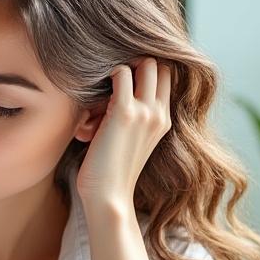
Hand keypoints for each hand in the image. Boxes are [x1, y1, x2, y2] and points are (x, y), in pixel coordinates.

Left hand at [75, 58, 172, 212]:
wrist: (109, 197)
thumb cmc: (111, 172)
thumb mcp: (131, 141)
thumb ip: (133, 119)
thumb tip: (115, 99)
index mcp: (164, 119)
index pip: (167, 75)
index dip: (147, 67)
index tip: (123, 74)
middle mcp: (159, 112)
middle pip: (159, 64)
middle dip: (136, 62)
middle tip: (110, 77)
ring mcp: (145, 111)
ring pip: (144, 63)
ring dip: (120, 68)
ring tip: (101, 87)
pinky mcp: (124, 112)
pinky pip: (121, 73)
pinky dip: (108, 74)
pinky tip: (92, 91)